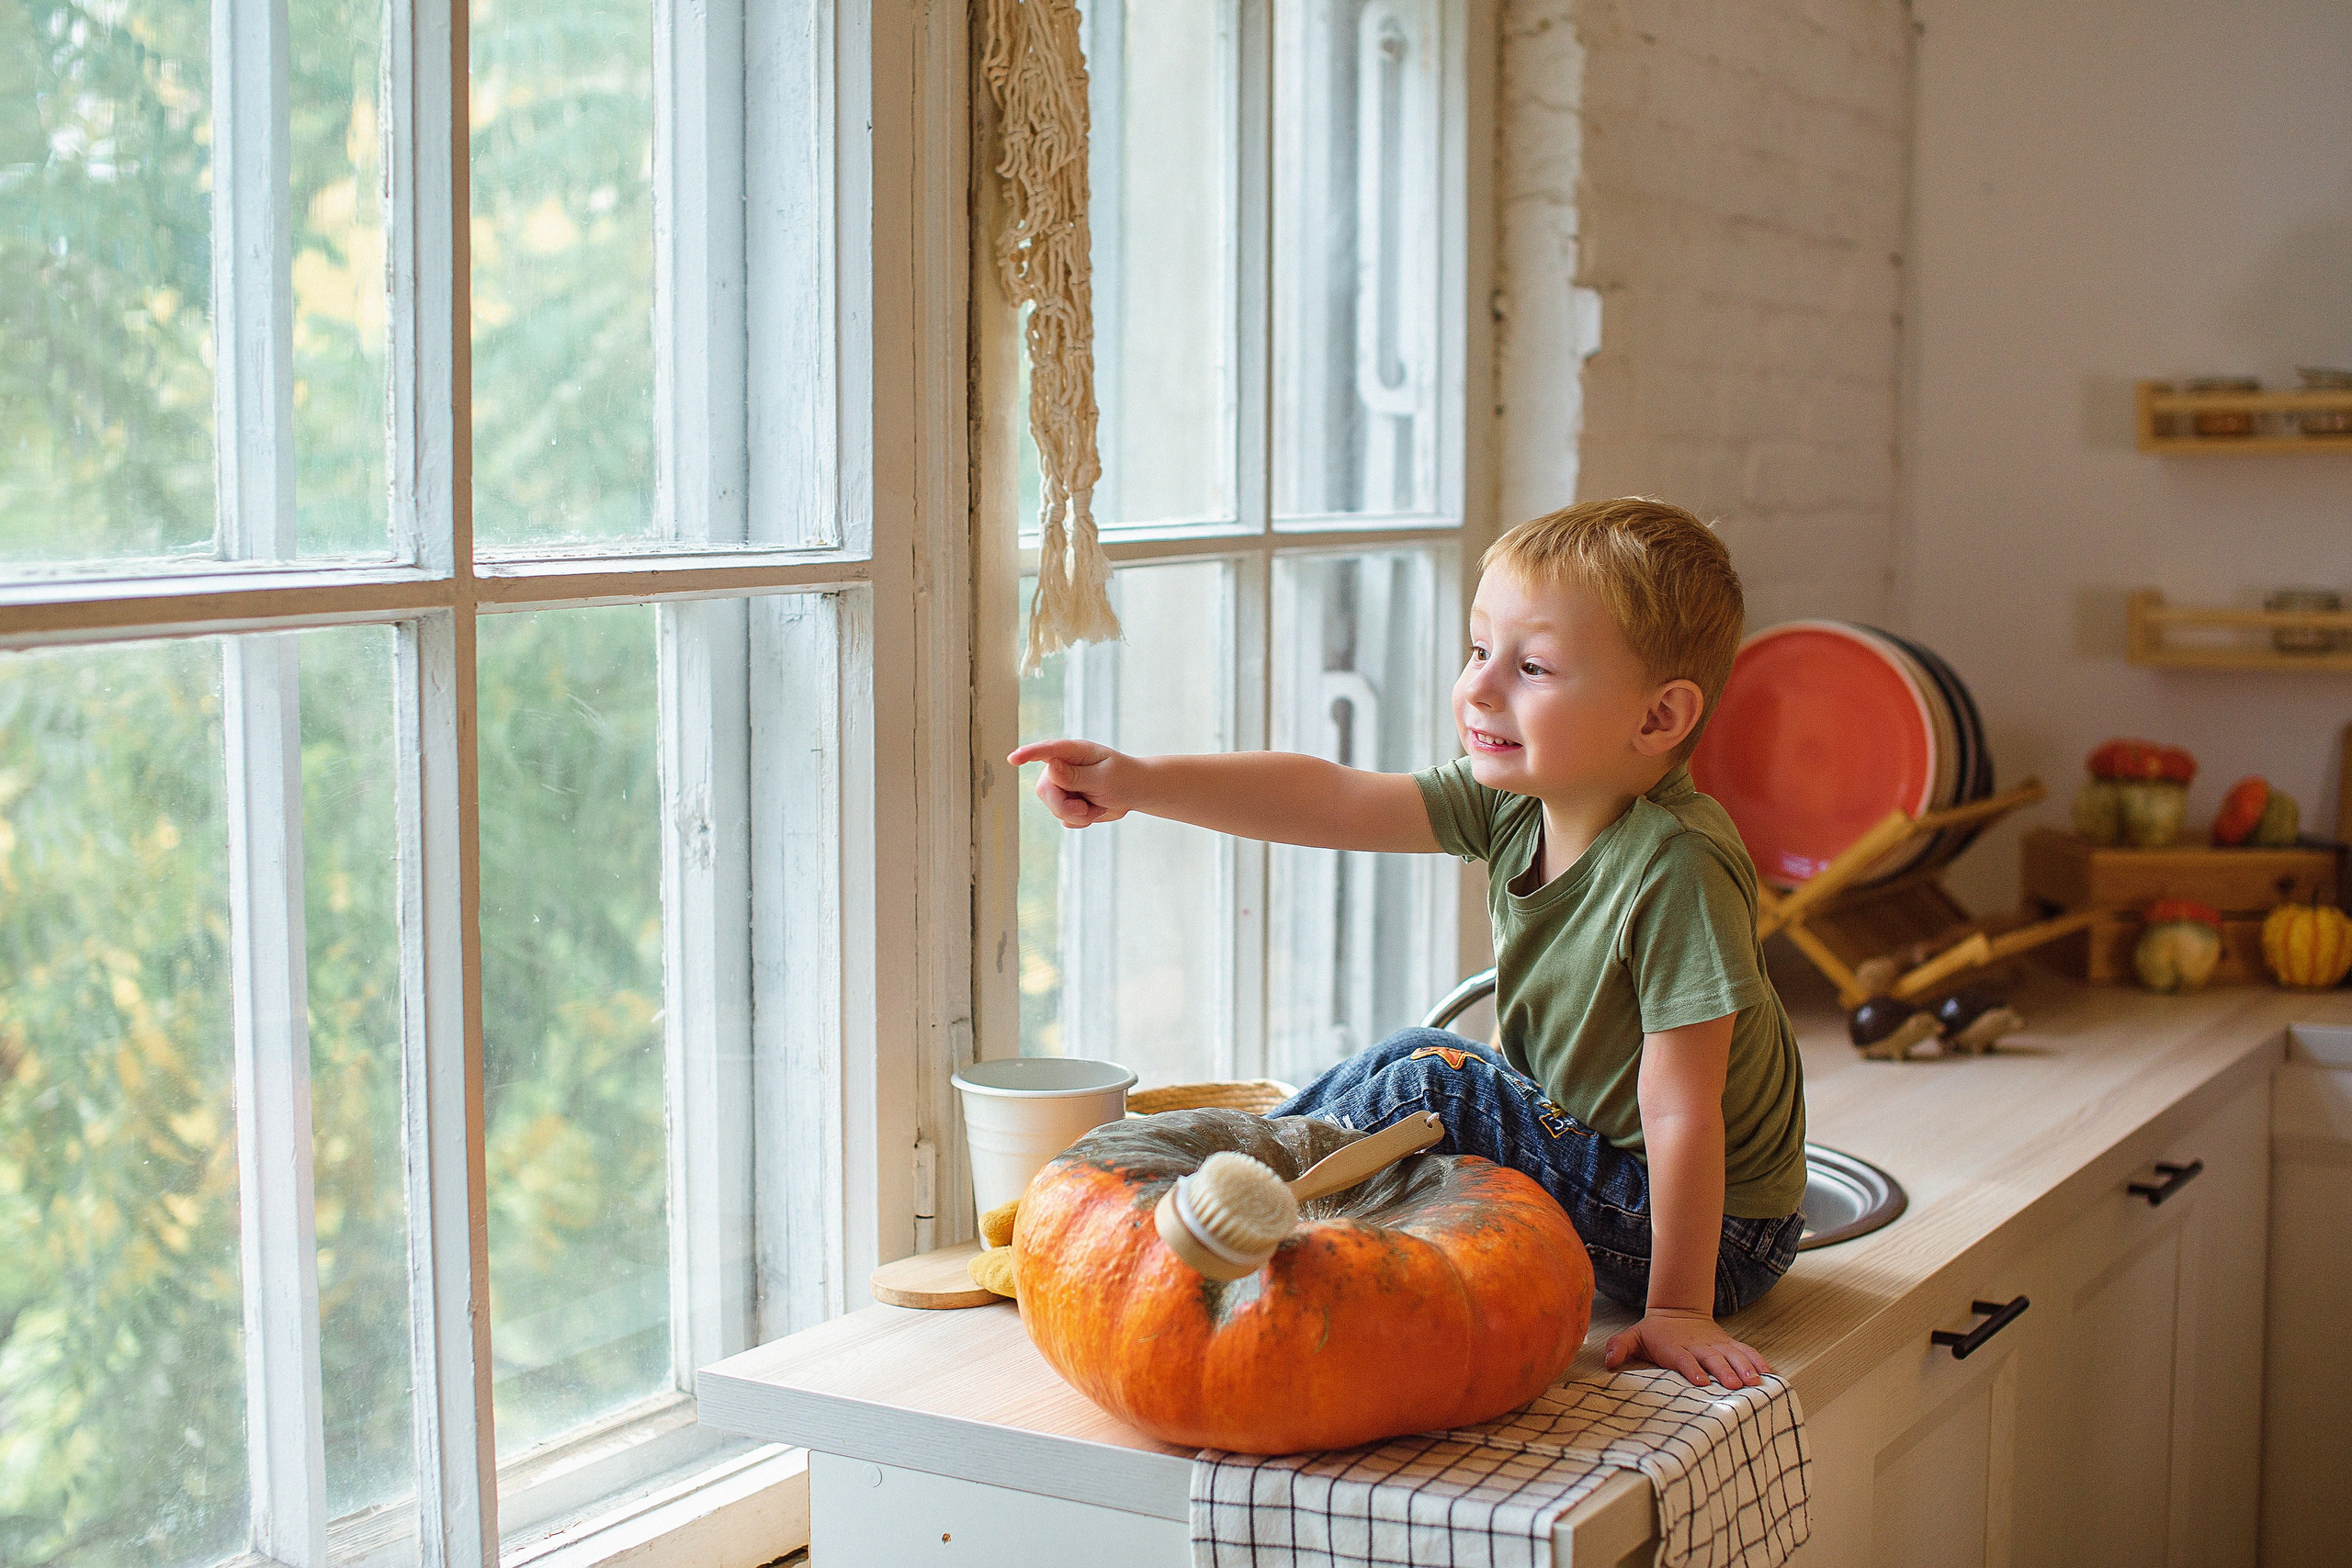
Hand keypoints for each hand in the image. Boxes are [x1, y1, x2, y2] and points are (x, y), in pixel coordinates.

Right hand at [1008, 738, 1139, 826]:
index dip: (1028, 754)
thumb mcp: (1105, 778)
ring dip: (1077, 814)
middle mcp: (1062, 765)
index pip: (1047, 751)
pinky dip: (1080, 820)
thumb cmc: (1125, 778)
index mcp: (1073, 752)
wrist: (1136, 793)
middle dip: (1064, 806)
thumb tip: (1050, 767)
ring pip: (1053, 806)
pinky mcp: (1066, 800)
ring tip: (1097, 806)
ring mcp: (1062, 784)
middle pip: (1045, 789)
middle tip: (1086, 810)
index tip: (1013, 759)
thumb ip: (1076, 776)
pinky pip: (1063, 817)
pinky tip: (1094, 810)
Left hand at [1604, 1308, 1773, 1389]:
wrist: (1678, 1310)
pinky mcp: (1729, 1345)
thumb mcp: (1634, 1336)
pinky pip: (1746, 1351)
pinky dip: (1757, 1360)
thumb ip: (1620, 1346)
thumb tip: (1607, 1360)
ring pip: (1732, 1355)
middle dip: (1724, 1371)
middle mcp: (1698, 1346)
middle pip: (1712, 1358)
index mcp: (1675, 1347)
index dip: (1691, 1368)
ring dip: (1744, 1368)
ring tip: (1755, 1382)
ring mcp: (1716, 1345)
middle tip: (1734, 1385)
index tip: (1700, 1380)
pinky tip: (1769, 1373)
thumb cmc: (1654, 1333)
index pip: (1683, 1358)